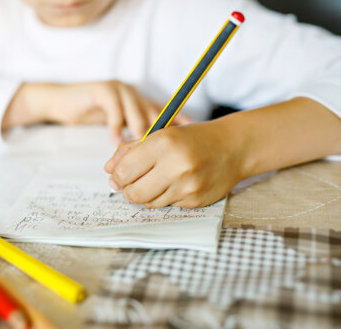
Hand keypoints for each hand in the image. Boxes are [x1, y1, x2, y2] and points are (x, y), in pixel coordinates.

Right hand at [3, 81, 191, 143]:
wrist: (62, 102)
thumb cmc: (91, 116)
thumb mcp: (117, 126)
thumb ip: (134, 137)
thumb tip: (153, 158)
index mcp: (140, 103)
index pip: (166, 113)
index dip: (179, 123)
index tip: (193, 137)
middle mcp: (134, 95)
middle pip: (153, 114)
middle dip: (158, 134)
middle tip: (163, 154)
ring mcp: (119, 90)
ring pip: (135, 112)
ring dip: (137, 132)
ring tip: (140, 150)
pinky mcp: (102, 90)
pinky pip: (113, 110)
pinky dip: (115, 126)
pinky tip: (114, 141)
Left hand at [104, 121, 243, 207]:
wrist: (232, 148)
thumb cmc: (191, 139)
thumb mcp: (159, 134)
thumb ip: (129, 150)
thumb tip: (109, 171)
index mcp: (163, 144)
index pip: (124, 171)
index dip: (117, 176)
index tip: (119, 175)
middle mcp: (176, 166)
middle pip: (134, 193)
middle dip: (128, 190)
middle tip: (132, 183)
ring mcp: (188, 186)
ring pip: (149, 203)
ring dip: (146, 194)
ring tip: (157, 180)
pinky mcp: (196, 201)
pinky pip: (167, 206)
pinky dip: (165, 197)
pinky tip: (176, 184)